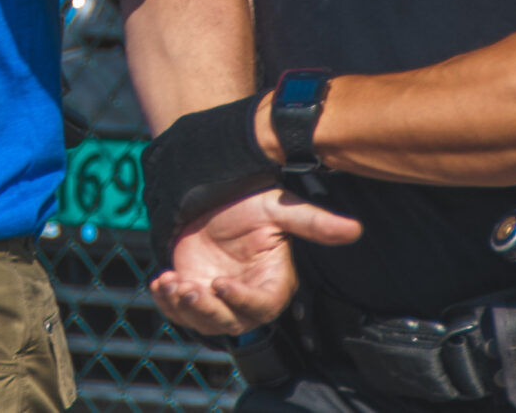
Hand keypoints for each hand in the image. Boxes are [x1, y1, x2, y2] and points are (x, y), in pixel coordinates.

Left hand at [150, 186, 362, 333]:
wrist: (210, 193)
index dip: (242, 301)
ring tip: (169, 283)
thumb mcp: (278, 207)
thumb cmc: (247, 202)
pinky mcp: (193, 292)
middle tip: (188, 289)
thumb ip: (313, 222)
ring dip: (184, 308)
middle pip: (231, 321)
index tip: (220, 284)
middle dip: (207, 310)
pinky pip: (180, 311)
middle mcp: (246, 296)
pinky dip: (167, 302)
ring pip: (204, 321)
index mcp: (272, 281)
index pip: (262, 305)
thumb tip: (356, 229)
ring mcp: (218, 298)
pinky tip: (159, 283)